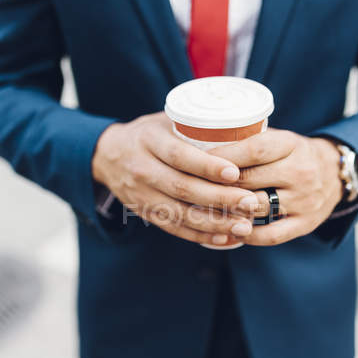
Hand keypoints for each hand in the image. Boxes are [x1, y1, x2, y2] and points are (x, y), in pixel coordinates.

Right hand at [92, 113, 258, 244]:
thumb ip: (194, 125)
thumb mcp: (164, 120)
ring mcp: (141, 195)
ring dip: (214, 223)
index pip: (179, 155)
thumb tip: (242, 126)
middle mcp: (142, 169)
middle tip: (250, 202)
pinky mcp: (145, 213)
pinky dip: (200, 235)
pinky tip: (225, 237)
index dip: (207, 166)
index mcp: (149, 140)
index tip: (234, 172)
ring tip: (244, 225)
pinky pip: (174, 228)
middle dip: (220, 198)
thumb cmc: (149, 134)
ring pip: (180, 213)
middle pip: (182, 188)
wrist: (107, 155)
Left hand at [208, 129, 343, 245]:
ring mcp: (304, 200)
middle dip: (216, 184)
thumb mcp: (279, 138)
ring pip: (256, 208)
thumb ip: (249, 140)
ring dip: (227, 210)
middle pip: (249, 180)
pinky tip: (228, 231)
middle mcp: (300, 172)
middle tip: (190, 187)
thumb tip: (201, 142)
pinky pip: (270, 235)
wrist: (336, 174)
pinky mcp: (305, 224)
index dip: (222, 157)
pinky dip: (246, 235)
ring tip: (202, 210)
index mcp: (291, 145)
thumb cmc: (294, 154)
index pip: (253, 150)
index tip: (195, 160)